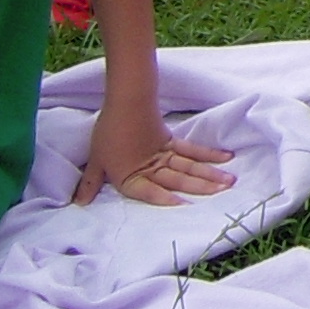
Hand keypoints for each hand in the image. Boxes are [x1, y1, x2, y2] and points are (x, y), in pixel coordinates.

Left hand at [74, 91, 236, 207]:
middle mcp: (152, 167)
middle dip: (201, 187)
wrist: (126, 102)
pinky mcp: (171, 141)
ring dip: (210, 174)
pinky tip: (225, 157)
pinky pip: (192, 150)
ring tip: (229, 181)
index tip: (185, 206)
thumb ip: (91, 182)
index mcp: (132, 176)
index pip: (150, 192)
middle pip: (178, 179)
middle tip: (223, 193)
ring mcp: (164, 154)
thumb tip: (79, 202)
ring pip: (189, 166)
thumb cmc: (109, 132)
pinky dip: (208, 155)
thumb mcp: (96, 160)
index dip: (166, 200)